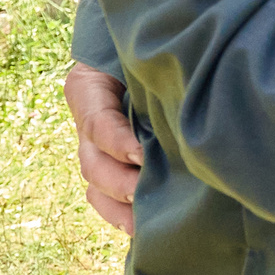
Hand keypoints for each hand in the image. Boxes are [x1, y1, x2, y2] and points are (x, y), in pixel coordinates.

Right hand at [65, 60, 140, 236]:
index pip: (96, 123)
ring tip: (141, 220)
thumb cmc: (153, 46)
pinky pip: (107, 198)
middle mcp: (89, 124)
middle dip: (118, 182)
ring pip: (95, 187)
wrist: (156, 46)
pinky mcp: (115, 166)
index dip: (117, 142)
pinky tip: (142, 228)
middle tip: (145, 190)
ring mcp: (98, 149)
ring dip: (118, 206)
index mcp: (88, 90)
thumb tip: (186, 82)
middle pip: (92, 163)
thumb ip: (154, 68)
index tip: (142, 155)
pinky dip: (122, 215)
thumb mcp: (142, 52)